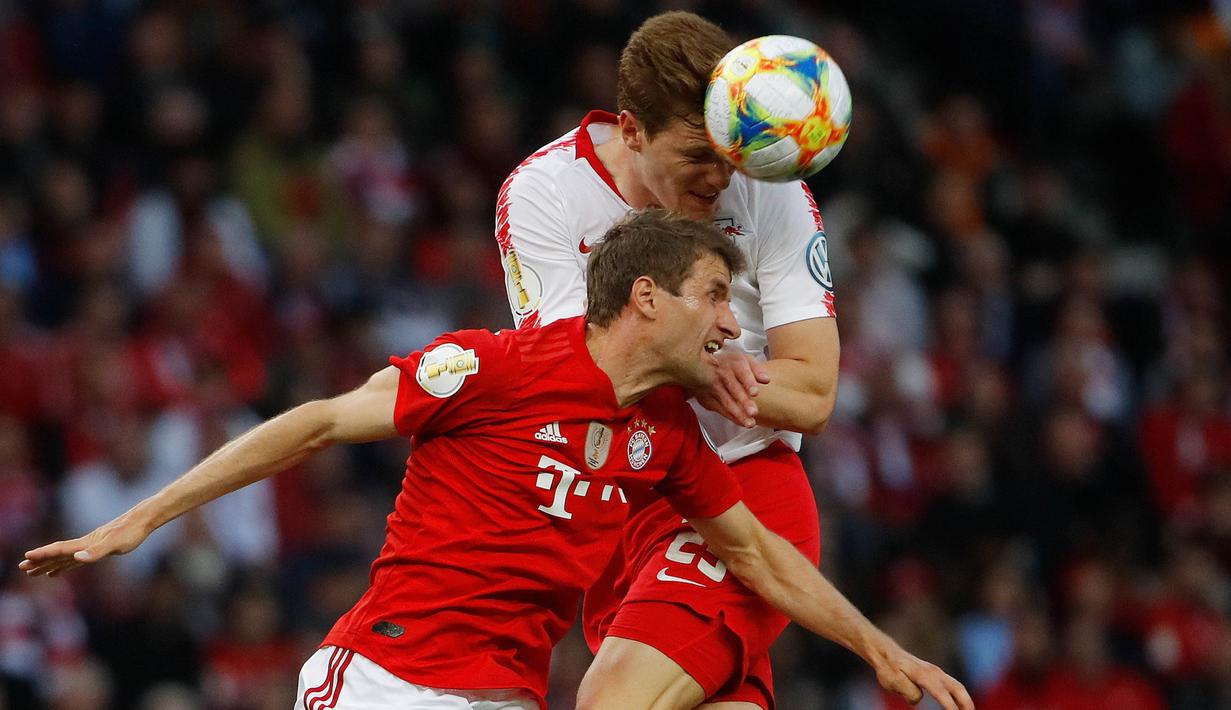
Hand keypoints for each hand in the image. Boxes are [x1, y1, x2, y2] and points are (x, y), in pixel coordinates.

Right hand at [19, 513, 150, 576]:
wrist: (142, 520)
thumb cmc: (130, 532)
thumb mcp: (115, 544)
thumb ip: (96, 552)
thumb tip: (77, 558)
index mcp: (85, 544)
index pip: (60, 550)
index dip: (43, 555)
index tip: (26, 558)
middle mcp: (85, 545)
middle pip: (58, 554)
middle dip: (40, 561)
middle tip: (22, 567)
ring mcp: (90, 547)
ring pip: (65, 557)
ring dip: (49, 564)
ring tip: (34, 572)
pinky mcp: (98, 549)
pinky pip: (76, 559)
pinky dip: (66, 565)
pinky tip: (60, 569)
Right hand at [694, 350, 770, 427]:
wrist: (700, 366)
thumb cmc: (728, 364)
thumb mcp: (743, 359)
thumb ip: (757, 369)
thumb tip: (766, 380)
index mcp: (734, 364)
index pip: (742, 373)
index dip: (749, 382)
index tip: (755, 392)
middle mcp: (722, 375)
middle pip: (734, 389)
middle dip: (744, 401)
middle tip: (753, 412)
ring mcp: (713, 388)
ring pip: (727, 402)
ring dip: (738, 414)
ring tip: (750, 423)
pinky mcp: (707, 399)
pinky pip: (721, 410)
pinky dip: (732, 417)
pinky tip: (742, 422)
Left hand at [872, 645, 973, 709]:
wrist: (886, 653)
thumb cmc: (888, 668)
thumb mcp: (891, 680)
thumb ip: (907, 690)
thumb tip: (918, 700)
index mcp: (923, 675)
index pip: (942, 694)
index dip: (951, 707)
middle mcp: (933, 672)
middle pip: (957, 688)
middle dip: (967, 703)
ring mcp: (936, 672)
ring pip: (957, 686)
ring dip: (965, 700)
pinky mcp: (935, 674)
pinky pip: (952, 685)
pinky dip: (959, 695)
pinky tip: (958, 705)